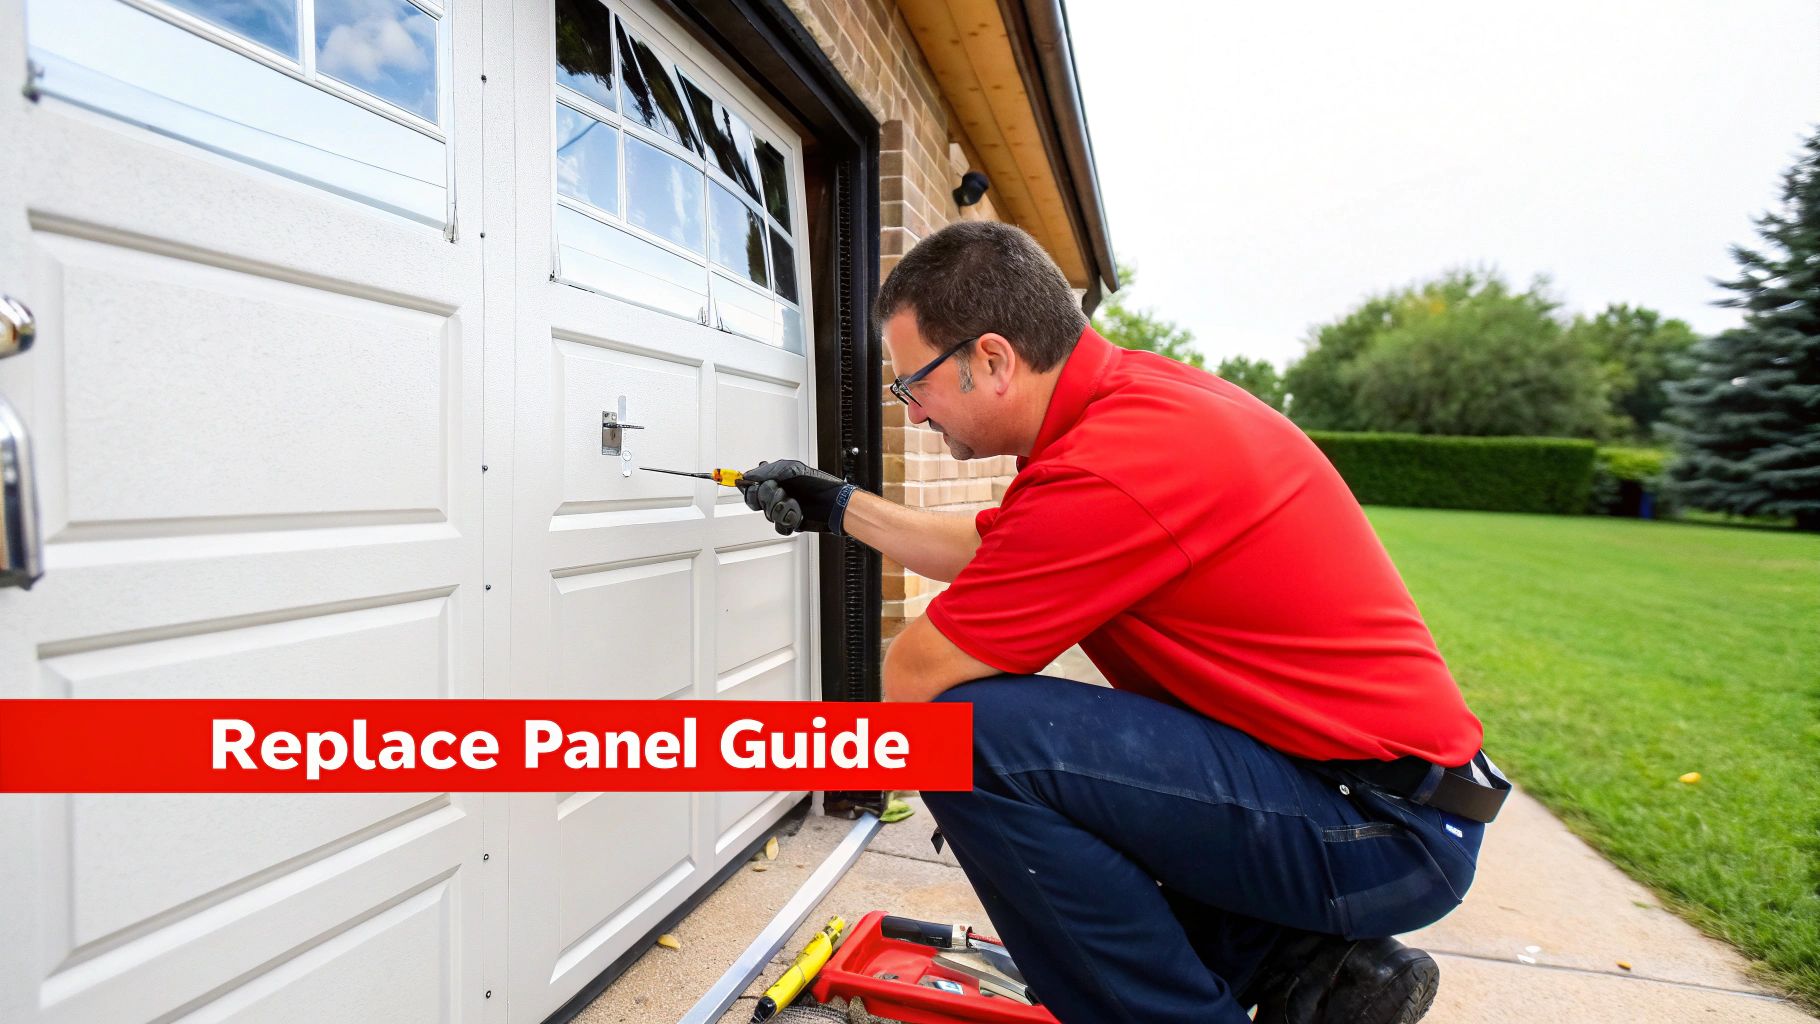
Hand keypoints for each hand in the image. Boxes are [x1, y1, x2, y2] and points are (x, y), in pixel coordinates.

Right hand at [740, 460, 855, 535]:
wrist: (834, 503)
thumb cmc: (818, 483)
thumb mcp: (791, 469)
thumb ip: (767, 471)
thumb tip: (747, 475)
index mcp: (776, 480)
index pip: (752, 487)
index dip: (752, 489)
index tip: (757, 487)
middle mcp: (778, 495)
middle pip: (757, 502)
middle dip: (770, 498)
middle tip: (783, 492)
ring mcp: (783, 510)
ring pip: (768, 515)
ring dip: (783, 509)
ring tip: (795, 504)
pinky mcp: (790, 523)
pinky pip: (779, 527)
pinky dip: (788, 522)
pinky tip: (797, 515)